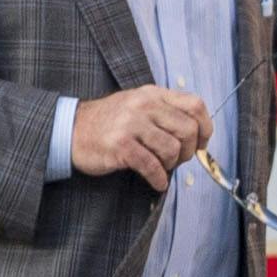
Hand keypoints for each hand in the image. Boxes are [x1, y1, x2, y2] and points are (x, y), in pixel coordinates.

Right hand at [72, 86, 212, 190]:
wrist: (70, 130)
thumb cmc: (109, 123)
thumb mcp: (138, 106)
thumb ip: (165, 114)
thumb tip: (197, 135)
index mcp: (153, 94)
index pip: (195, 104)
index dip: (205, 128)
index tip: (201, 143)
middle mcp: (144, 105)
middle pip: (188, 129)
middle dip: (188, 151)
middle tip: (177, 159)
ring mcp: (131, 124)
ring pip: (172, 149)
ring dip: (171, 165)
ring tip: (161, 167)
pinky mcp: (120, 145)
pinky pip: (152, 166)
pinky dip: (158, 178)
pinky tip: (156, 182)